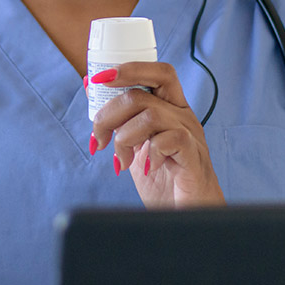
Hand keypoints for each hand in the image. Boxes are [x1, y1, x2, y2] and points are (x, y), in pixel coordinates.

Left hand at [87, 62, 225, 208]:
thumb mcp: (134, 145)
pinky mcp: (193, 157)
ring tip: (122, 161)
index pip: (157, 72)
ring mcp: (191, 136)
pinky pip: (169, 139)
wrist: (187, 215)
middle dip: (109, 114)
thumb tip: (91, 85)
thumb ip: (117, 117)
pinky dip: (148, 153)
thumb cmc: (164, 181)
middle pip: (143, 93)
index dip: (128, 69)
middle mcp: (183, 117)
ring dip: (124, 138)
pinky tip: (145, 168)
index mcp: (171, 109)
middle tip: (99, 139)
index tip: (99, 80)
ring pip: (151, 115)